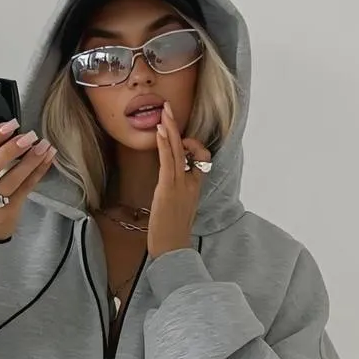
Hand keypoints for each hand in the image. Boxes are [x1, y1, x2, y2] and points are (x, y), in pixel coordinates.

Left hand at [147, 101, 211, 258]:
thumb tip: (168, 186)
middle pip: (188, 148)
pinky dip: (165, 144)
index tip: (177, 139)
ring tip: (163, 112)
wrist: (172, 249)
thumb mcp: (178, 209)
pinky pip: (168, 161)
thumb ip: (177, 194)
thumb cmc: (172, 233)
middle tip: (169, 109)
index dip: (190, 145)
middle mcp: (191, 183)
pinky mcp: (169, 189)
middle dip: (177, 127)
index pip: (198, 158)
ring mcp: (181, 185)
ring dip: (170, 129)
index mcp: (194, 187)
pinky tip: (159, 131)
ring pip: (178, 151)